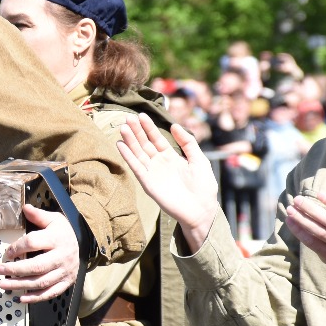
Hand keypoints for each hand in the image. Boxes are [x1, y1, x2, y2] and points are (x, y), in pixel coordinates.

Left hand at [0, 203, 79, 303]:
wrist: (81, 244)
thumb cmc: (62, 232)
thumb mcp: (53, 219)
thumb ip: (38, 215)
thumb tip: (25, 208)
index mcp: (57, 239)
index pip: (34, 243)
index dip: (17, 247)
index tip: (7, 252)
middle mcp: (62, 256)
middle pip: (37, 266)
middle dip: (15, 269)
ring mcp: (65, 271)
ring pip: (41, 282)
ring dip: (20, 285)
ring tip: (3, 284)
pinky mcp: (66, 282)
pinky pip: (50, 293)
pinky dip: (35, 298)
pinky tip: (21, 297)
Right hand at [117, 114, 220, 249]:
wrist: (202, 210)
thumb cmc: (204, 186)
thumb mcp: (199, 159)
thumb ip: (188, 143)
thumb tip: (174, 125)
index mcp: (171, 157)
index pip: (156, 139)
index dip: (149, 128)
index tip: (141, 115)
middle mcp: (159, 163)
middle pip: (145, 144)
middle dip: (137, 131)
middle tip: (128, 118)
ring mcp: (153, 173)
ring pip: (138, 154)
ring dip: (130, 141)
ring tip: (123, 128)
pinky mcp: (148, 183)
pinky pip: (136, 167)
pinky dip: (128, 156)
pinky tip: (121, 145)